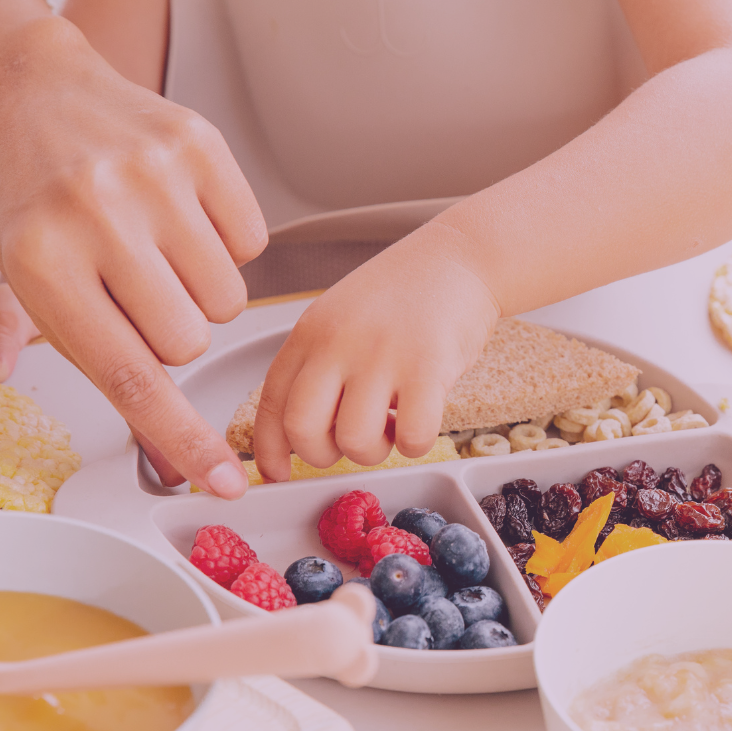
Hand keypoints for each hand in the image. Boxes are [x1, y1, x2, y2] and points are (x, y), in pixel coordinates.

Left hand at [0, 0, 265, 497]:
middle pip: (186, 340)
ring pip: (226, 297)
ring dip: (200, 290)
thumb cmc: (23, 189)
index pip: (128, 373)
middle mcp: (97, 215)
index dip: (179, 436)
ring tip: (158, 249)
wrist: (35, 86)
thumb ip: (28, 334)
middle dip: (169, 332)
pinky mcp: (199, 147)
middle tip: (135, 291)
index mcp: (41, 260)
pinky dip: (226, 243)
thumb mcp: (6, 265)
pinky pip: (251, 240)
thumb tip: (29, 397)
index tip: (220, 478)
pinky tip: (184, 217)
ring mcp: (154, 176)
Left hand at [253, 224, 500, 481]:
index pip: (271, 405)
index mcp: (310, 333)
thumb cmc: (405, 293)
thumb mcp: (340, 318)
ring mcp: (382, 354)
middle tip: (351, 442)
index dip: (270, 450)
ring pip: (355, 442)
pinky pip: (411, 437)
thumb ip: (317, 365)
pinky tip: (422, 419)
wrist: (462, 256)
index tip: (277, 474)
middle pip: (303, 430)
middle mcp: (338, 343)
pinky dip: (416, 444)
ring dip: (375, 450)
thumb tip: (299, 433)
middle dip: (323, 455)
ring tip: (393, 424)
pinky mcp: (428, 367)